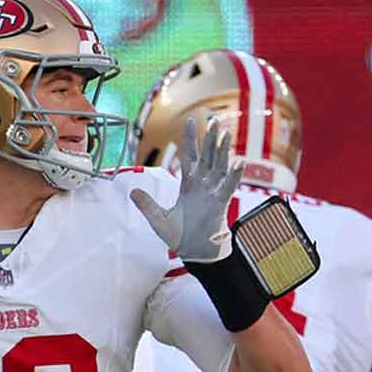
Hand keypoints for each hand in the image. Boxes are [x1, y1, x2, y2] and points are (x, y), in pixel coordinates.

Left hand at [129, 117, 243, 264]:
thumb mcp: (158, 219)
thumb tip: (132, 192)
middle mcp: (203, 185)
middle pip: (208, 156)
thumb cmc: (180, 236)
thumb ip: (147, 205)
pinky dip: (233, 175)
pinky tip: (239, 161)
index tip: (191, 120)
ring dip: (223, 150)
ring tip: (226, 132)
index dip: (190, 138)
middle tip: (215, 118)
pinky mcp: (220, 204)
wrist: (194, 252)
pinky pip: (228, 187)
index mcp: (189, 185)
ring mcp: (213, 193)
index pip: (190, 156)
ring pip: (219, 166)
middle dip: (210, 138)